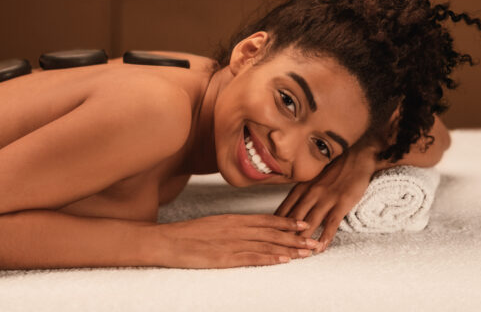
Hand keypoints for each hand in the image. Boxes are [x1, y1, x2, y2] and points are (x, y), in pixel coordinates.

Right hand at [151, 214, 322, 267]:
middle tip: (315, 239)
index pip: (265, 219)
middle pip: (271, 232)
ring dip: (289, 248)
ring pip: (266, 245)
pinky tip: (283, 260)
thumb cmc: (185, 235)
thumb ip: (230, 227)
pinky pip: (251, 258)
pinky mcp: (224, 258)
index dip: (286, 221)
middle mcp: (235, 228)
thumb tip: (246, 231)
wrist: (165, 241)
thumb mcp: (211, 225)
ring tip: (307, 252)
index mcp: (232, 219)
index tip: (303, 223)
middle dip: (295, 236)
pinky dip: (269, 259)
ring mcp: (230, 243)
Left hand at [273, 150, 376, 253]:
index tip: (268, 237)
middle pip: (293, 218)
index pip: (284, 210)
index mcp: (301, 188)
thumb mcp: (312, 180)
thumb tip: (289, 210)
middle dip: (285, 235)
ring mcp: (325, 199)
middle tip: (278, 250)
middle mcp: (310, 194)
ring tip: (297, 254)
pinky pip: (331, 223)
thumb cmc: (333, 171)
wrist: (356, 158)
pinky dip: (325, 236)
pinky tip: (321, 247)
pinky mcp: (341, 203)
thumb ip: (301, 194)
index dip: (275, 225)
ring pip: (310, 223)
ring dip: (303, 239)